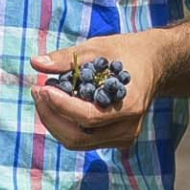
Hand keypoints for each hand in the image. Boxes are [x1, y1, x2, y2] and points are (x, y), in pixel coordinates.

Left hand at [31, 32, 168, 151]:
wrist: (153, 64)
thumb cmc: (125, 52)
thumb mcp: (97, 48)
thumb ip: (67, 58)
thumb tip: (35, 63)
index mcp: (129, 106)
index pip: (87, 117)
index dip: (60, 105)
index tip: (41, 88)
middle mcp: (127, 128)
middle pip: (77, 137)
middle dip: (51, 116)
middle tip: (37, 91)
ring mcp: (122, 138)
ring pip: (76, 142)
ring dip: (54, 121)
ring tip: (44, 95)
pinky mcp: (115, 140)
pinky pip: (82, 139)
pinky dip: (65, 124)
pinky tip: (58, 104)